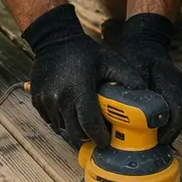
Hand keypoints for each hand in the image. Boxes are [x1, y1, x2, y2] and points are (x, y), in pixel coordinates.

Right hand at [24, 5, 140, 147]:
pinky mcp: (37, 101)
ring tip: (85, 122)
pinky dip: (62, 121)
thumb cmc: (85, 52)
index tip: (108, 141)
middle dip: (89, 136)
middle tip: (98, 133)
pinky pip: (51, 121)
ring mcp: (46, 101)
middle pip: (76, 132)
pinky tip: (71, 112)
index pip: (90, 126)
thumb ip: (128, 77)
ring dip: (74, 129)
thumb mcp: (110, 61)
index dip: (100, 137)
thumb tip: (145, 94)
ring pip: (62, 128)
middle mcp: (60, 100)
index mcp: (79, 91)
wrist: (54, 39)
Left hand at [121, 13, 181, 143]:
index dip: (170, 131)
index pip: (177, 113)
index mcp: (170, 82)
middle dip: (164, 132)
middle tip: (149, 145)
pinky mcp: (174, 91)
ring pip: (173, 114)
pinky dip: (159, 117)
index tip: (160, 142)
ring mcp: (178, 88)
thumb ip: (134, 88)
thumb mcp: (133, 68)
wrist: (146, 41)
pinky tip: (145, 123)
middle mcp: (178, 86)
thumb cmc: (137, 54)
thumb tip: (127, 110)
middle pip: (176, 116)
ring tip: (144, 136)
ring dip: (161, 125)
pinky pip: (169, 108)